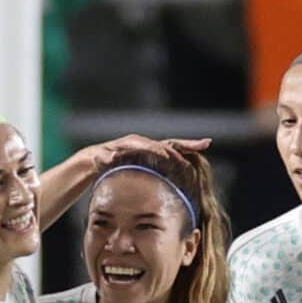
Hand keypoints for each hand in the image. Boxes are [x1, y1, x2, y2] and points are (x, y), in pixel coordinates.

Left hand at [90, 133, 211, 168]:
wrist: (96, 157)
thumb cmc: (98, 160)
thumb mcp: (99, 158)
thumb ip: (103, 157)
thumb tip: (108, 157)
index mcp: (133, 143)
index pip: (151, 147)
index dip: (161, 151)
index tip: (171, 156)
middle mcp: (144, 142)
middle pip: (167, 142)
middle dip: (184, 144)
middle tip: (203, 144)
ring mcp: (148, 147)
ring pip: (171, 146)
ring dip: (188, 146)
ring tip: (205, 144)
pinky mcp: (150, 154)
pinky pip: (169, 152)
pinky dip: (182, 152)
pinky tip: (196, 152)